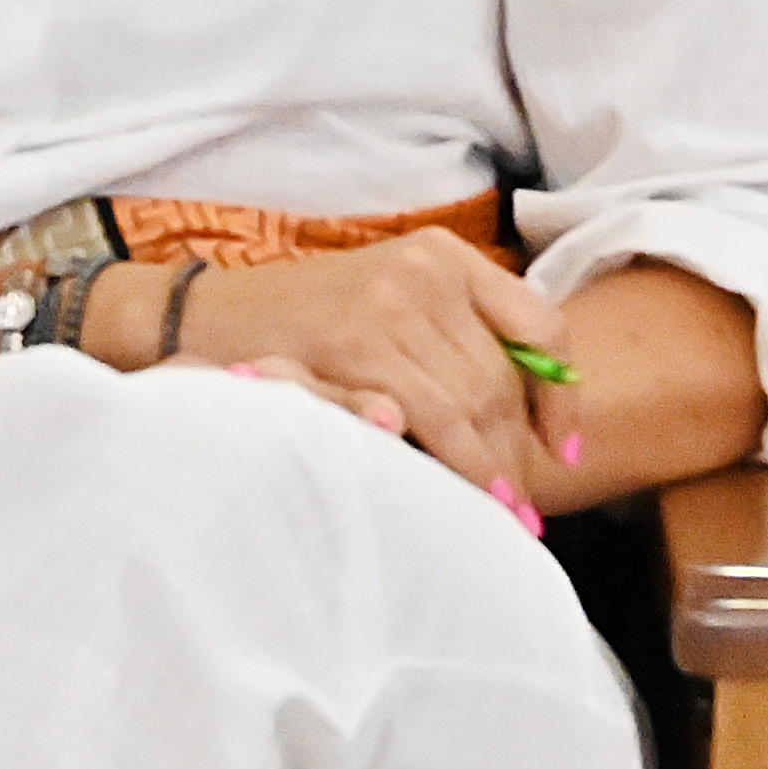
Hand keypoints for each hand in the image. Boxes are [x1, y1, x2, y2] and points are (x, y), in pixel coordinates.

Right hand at [177, 229, 570, 526]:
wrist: (208, 319)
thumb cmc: (307, 323)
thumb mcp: (391, 301)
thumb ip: (456, 334)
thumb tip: (539, 415)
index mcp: (443, 255)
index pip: (540, 324)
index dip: (559, 395)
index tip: (559, 448)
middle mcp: (424, 271)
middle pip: (504, 377)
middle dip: (518, 450)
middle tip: (523, 505)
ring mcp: (389, 305)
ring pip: (475, 403)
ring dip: (493, 467)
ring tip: (499, 513)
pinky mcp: (356, 346)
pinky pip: (434, 420)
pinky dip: (458, 464)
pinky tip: (461, 493)